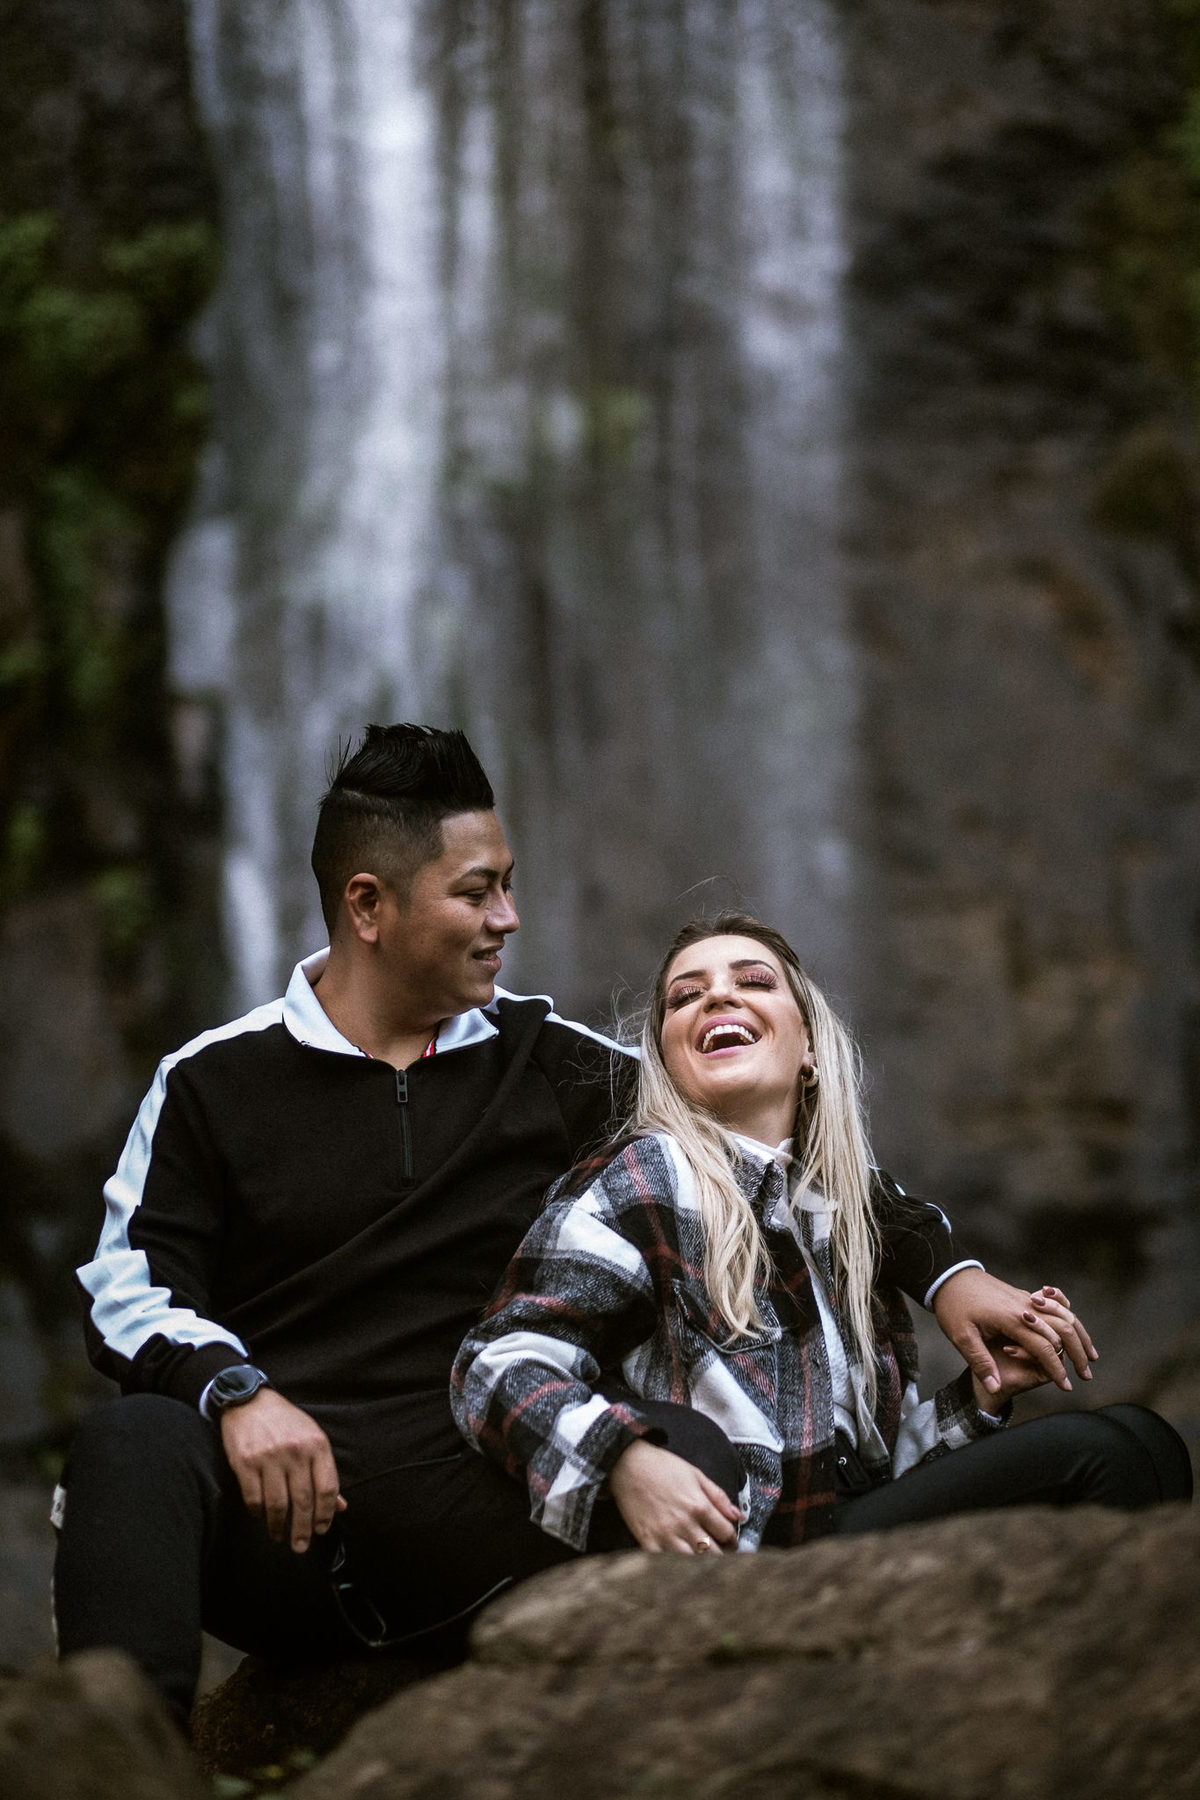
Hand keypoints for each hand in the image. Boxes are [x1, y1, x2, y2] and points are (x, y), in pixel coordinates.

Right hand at [220, 1389, 346, 1552]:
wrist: (249, 1399)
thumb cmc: (285, 1422)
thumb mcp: (312, 1438)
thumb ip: (325, 1471)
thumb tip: (340, 1506)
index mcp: (316, 1445)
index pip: (327, 1488)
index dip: (325, 1515)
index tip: (321, 1530)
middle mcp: (295, 1451)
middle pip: (303, 1501)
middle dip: (303, 1530)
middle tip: (301, 1546)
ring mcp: (269, 1457)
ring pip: (278, 1504)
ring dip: (279, 1527)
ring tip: (280, 1537)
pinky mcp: (245, 1462)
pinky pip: (254, 1498)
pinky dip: (258, 1513)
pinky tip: (261, 1516)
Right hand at [607, 1439, 741, 1553]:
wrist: (627, 1465)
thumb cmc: (663, 1467)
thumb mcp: (696, 1474)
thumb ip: (719, 1496)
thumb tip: (739, 1516)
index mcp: (699, 1506)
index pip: (726, 1533)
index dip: (733, 1539)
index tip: (731, 1542)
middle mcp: (684, 1524)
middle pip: (713, 1553)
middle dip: (721, 1557)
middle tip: (721, 1556)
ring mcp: (665, 1535)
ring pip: (692, 1563)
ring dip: (701, 1564)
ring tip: (704, 1563)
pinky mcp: (647, 1542)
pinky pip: (666, 1563)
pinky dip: (675, 1567)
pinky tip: (680, 1564)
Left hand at [934, 1269, 1096, 1400]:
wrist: (949, 1275)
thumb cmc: (952, 1306)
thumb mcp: (960, 1337)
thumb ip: (981, 1362)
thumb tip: (994, 1388)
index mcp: (1012, 1318)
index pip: (1044, 1347)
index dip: (1057, 1369)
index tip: (1066, 1387)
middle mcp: (1025, 1306)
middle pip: (1063, 1329)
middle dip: (1078, 1353)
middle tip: (1087, 1375)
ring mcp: (1026, 1299)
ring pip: (1064, 1316)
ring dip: (1080, 1336)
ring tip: (1092, 1356)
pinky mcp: (1023, 1296)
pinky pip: (1054, 1306)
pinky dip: (1069, 1318)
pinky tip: (1076, 1328)